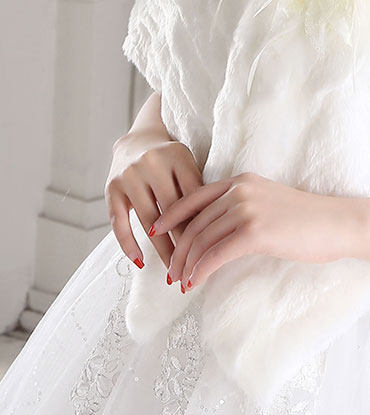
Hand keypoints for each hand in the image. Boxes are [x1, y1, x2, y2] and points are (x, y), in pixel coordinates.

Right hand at [105, 133, 203, 270]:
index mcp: (178, 156)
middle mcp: (152, 163)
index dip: (202, 225)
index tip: (211, 250)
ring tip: (172, 272)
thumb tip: (213, 230)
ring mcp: (130, 175)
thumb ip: (198, 190)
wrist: (137, 141)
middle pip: (172, 210)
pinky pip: (119, 222)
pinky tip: (140, 262)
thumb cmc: (171, 161)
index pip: (193, 196)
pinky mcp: (111, 188)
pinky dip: (128, 244)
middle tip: (194, 268)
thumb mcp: (188, 165)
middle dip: (183, 242)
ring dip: (161, 249)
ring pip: (149, 220)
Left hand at [150, 172, 359, 289]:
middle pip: (194, 223)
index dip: (170, 216)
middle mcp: (240, 190)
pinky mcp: (256, 231)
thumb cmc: (306, 219)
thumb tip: (213, 231)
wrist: (337, 223)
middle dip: (176, 250)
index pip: (193, 197)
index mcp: (240, 180)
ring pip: (202, 240)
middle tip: (169, 272)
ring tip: (180, 283)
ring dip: (186, 265)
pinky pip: (216, 254)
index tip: (155, 232)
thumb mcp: (267, 202)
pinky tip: (194, 283)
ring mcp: (247, 209)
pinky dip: (200, 271)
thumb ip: (240, 207)